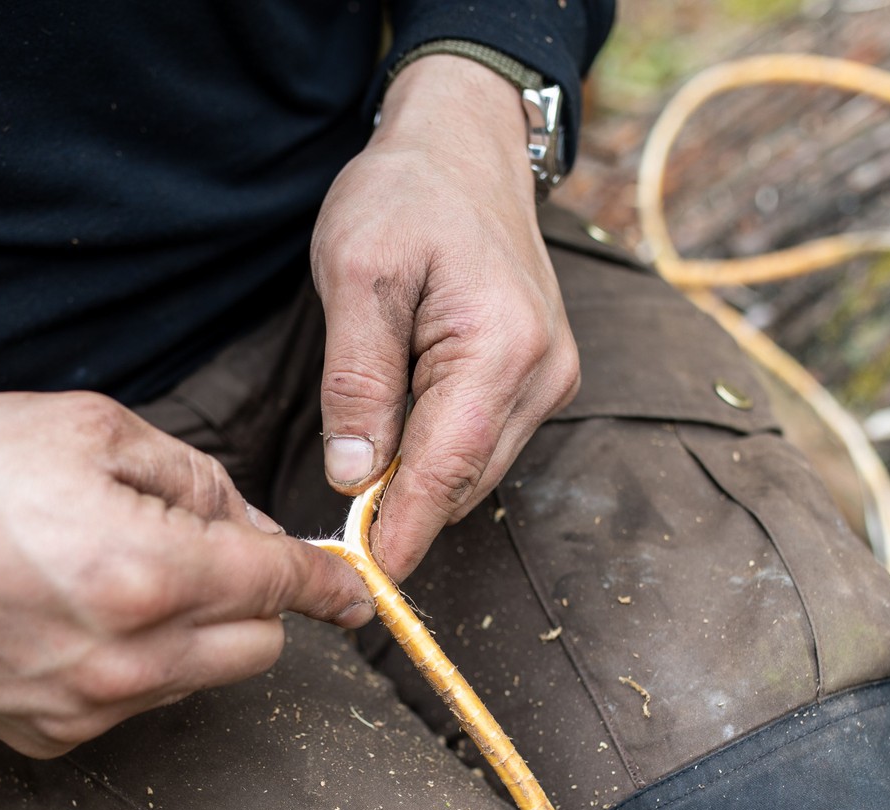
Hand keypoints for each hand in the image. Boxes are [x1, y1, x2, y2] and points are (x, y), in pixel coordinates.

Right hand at [0, 394, 371, 756]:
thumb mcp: (95, 429)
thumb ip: (198, 481)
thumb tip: (256, 527)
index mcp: (150, 573)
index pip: (281, 586)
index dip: (326, 583)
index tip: (351, 591)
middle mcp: (129, 659)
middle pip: (257, 648)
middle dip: (251, 600)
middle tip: (199, 551)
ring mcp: (86, 707)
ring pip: (199, 681)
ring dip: (191, 634)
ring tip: (113, 574)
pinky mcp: (48, 736)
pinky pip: (134, 704)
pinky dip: (131, 666)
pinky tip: (72, 615)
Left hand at [311, 54, 579, 580]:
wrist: (465, 145)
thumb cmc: (406, 195)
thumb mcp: (356, 273)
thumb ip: (356, 379)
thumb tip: (354, 476)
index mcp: (501, 346)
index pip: (448, 468)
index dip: (403, 532)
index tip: (366, 584)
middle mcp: (543, 372)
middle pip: (466, 480)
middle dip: (403, 514)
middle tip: (337, 543)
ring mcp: (552, 378)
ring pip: (476, 468)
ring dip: (420, 485)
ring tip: (357, 486)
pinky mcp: (542, 379)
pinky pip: (485, 441)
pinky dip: (440, 456)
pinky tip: (396, 444)